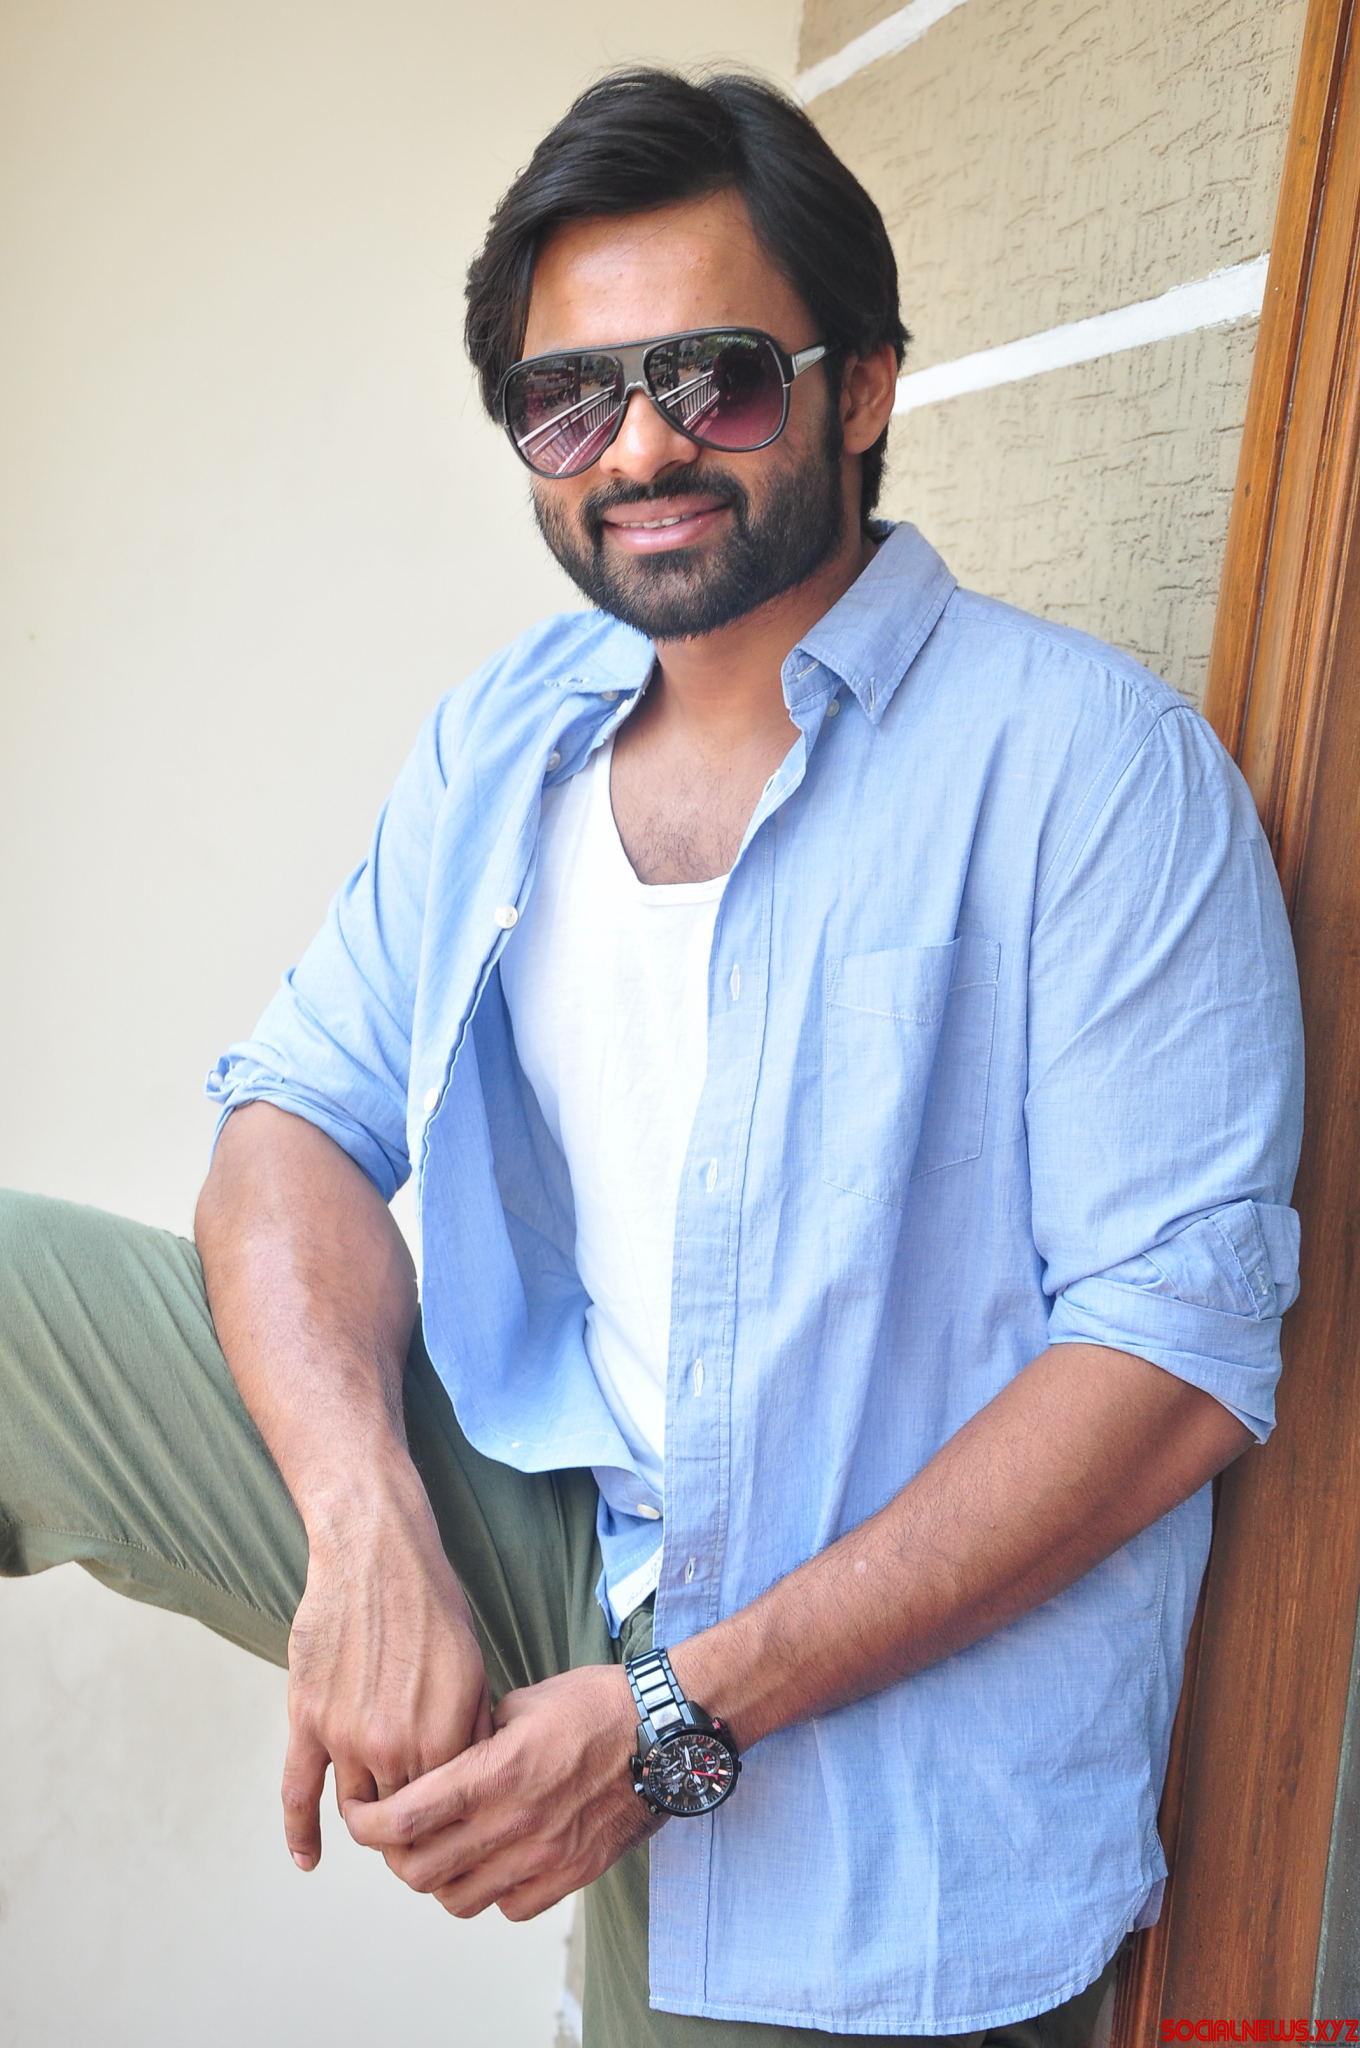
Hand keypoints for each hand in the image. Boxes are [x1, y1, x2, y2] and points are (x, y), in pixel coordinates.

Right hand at [281, 1480, 493, 1872]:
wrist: (376, 1556)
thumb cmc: (431, 1606)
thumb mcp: (474, 1669)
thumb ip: (472, 1731)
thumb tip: (474, 1780)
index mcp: (446, 1735)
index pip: (448, 1810)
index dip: (450, 1822)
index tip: (449, 1831)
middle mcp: (396, 1745)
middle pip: (401, 1817)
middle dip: (409, 1825)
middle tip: (414, 1830)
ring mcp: (346, 1737)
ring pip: (355, 1806)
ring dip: (366, 1814)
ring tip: (376, 1821)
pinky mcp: (307, 1720)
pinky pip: (297, 1792)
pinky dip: (300, 1832)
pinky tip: (308, 1860)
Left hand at [341, 1664, 665, 1919]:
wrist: (666, 1734)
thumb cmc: (598, 1704)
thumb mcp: (524, 1699)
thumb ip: (475, 1731)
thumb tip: (443, 1753)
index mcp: (496, 1772)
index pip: (406, 1819)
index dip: (366, 1824)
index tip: (359, 1814)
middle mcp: (514, 1822)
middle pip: (420, 1871)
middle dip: (394, 1856)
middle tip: (397, 1834)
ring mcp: (544, 1856)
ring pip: (458, 1900)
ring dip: (439, 1879)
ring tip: (443, 1850)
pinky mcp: (572, 1875)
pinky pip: (509, 1909)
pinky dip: (490, 1893)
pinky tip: (494, 1861)